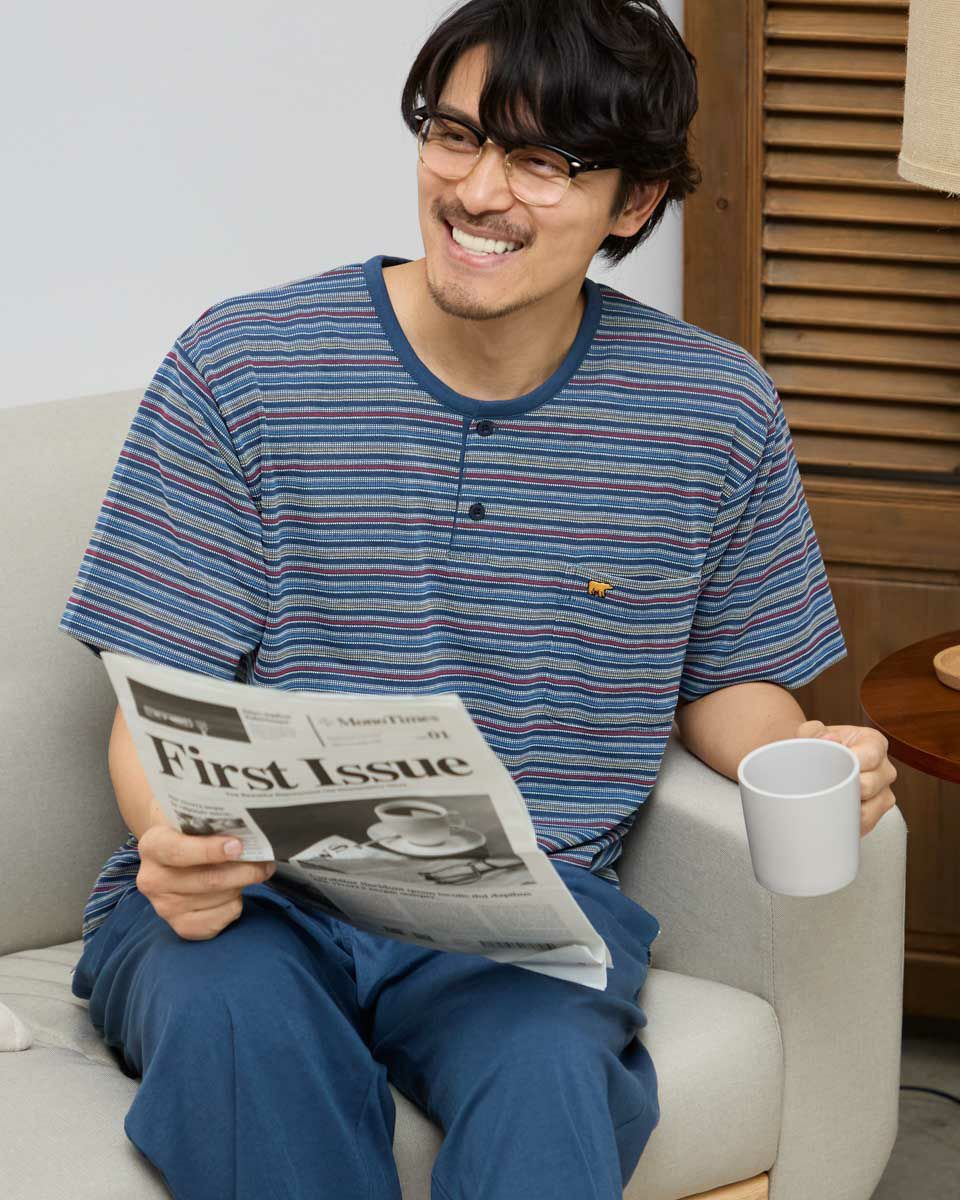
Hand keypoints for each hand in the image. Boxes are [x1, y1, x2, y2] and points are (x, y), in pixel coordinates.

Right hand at [136, 825, 275, 939]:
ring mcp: (165, 907)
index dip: (210, 850)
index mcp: (153, 846)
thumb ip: (213, 826)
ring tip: (248, 872)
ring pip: (220, 898)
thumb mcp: (192, 821)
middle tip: (265, 862)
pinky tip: (232, 893)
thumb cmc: (189, 833)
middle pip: (208, 879)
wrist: (171, 855)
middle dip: (244, 870)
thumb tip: (251, 834)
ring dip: (241, 885)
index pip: (180, 851)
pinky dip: (235, 905)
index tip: (238, 846)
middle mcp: (153, 880)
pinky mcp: (181, 927)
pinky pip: (221, 919)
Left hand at [795, 721, 897, 837]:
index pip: (871, 756)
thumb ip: (814, 731)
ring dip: (844, 807)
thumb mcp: (811, 732)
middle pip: (870, 785)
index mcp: (874, 744)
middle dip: (844, 787)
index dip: (851, 763)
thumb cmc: (817, 746)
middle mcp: (885, 768)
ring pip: (870, 809)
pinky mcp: (876, 813)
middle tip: (822, 785)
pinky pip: (865, 824)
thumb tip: (829, 740)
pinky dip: (848, 822)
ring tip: (825, 801)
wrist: (813, 764)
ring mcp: (883, 793)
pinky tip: (832, 816)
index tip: (830, 767)